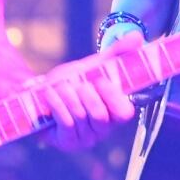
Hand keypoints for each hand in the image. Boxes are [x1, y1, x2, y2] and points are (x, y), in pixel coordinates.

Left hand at [36, 33, 143, 150]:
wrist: (42, 92)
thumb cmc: (74, 80)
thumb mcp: (95, 65)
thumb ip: (117, 53)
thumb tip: (138, 37)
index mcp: (115, 112)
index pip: (125, 113)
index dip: (112, 96)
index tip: (100, 80)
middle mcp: (104, 129)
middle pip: (100, 115)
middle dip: (86, 95)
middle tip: (78, 83)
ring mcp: (86, 138)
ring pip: (80, 116)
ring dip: (68, 96)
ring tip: (60, 86)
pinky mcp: (67, 142)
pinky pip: (65, 122)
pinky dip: (56, 103)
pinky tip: (50, 92)